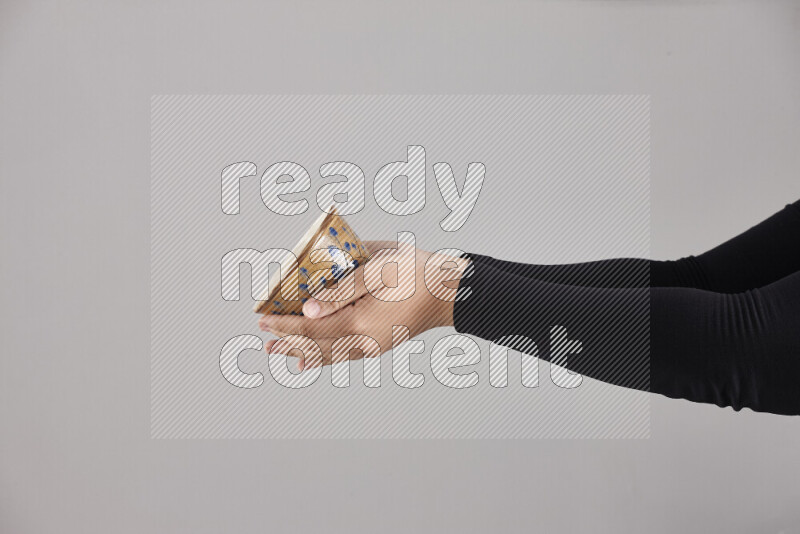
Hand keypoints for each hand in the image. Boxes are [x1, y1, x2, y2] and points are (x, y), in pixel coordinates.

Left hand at [258, 241, 469, 369]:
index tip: (263, 320)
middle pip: (316, 345)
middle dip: (289, 341)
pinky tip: (314, 360)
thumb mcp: (377, 271)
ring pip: (329, 353)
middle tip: (264, 339)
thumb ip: (340, 290)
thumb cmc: (418, 273)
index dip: (285, 325)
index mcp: (360, 322)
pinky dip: (325, 357)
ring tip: (281, 352)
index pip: (311, 327)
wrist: (452, 291)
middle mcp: (364, 341)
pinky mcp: (381, 344)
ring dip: (303, 351)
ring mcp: (373, 346)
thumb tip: (308, 310)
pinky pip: (345, 355)